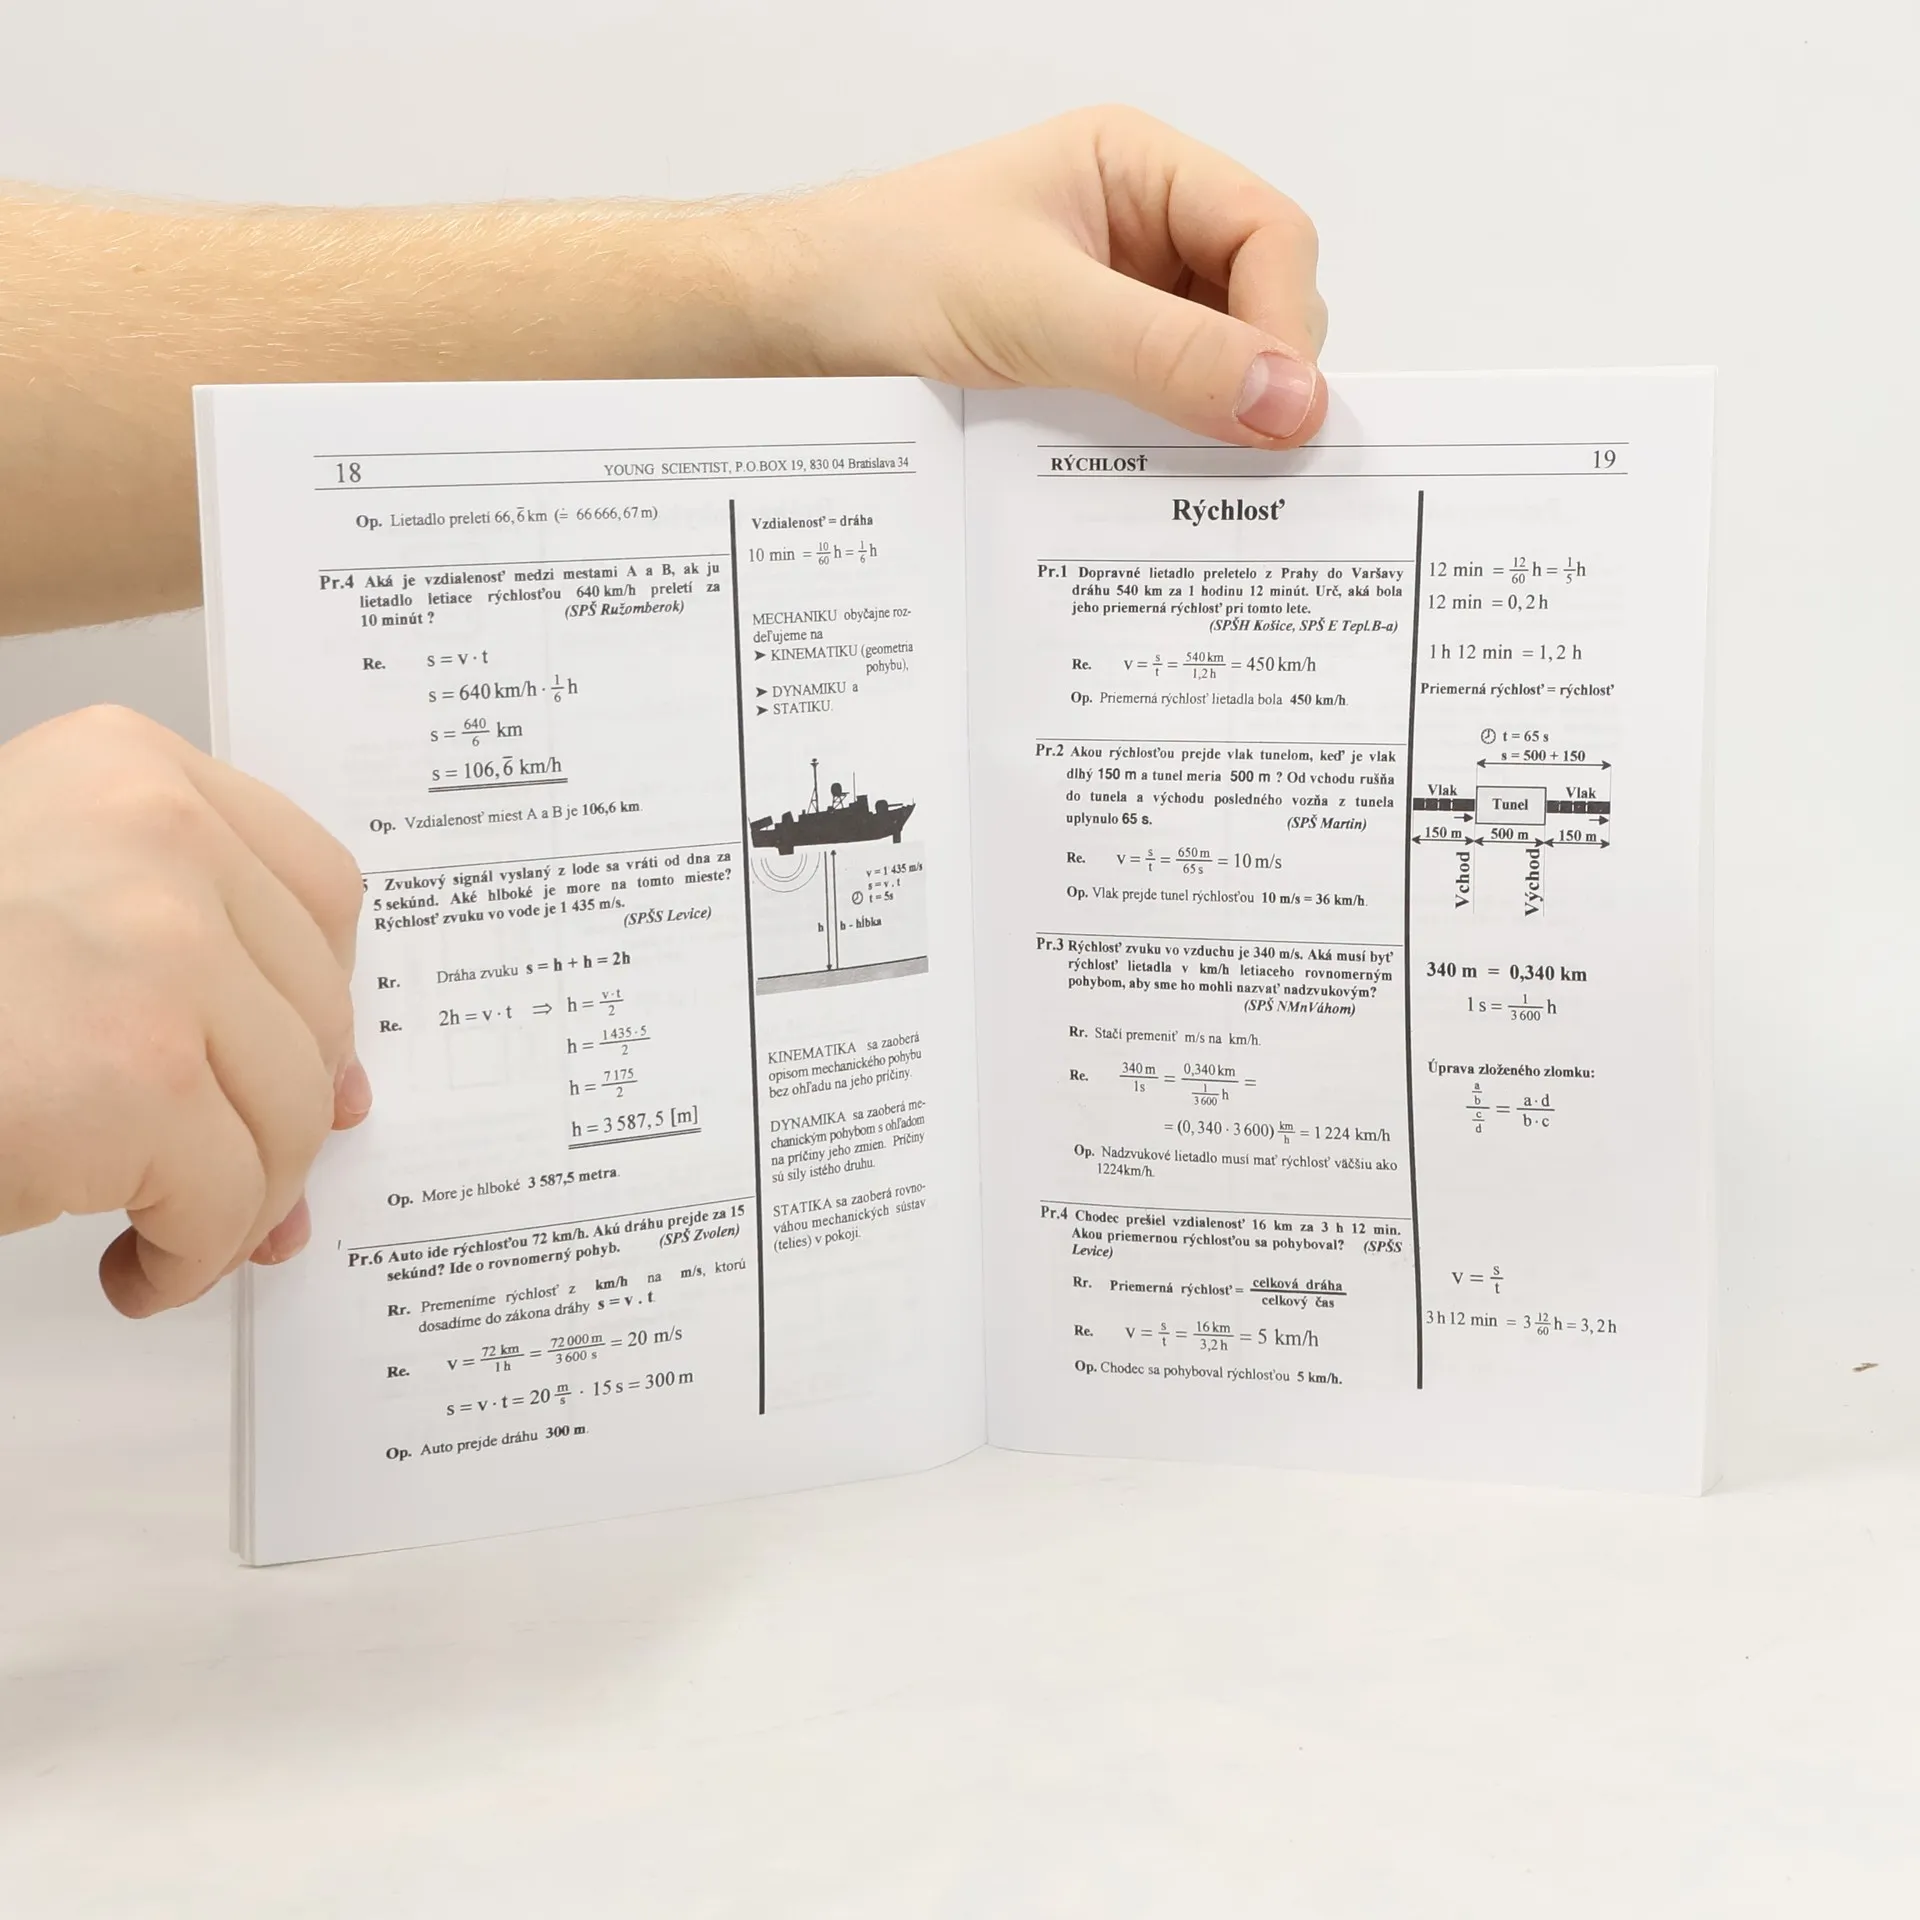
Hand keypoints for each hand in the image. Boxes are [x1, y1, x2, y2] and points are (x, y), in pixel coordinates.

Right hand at [0, 707, 368, 1314]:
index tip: (304, 1070)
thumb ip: (190, 972)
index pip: (317, 888)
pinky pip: (227, 1195)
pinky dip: (189, 1256)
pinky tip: (130, 1269)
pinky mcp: (132, 1076)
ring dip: (238, 1201)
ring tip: (163, 1234)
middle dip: (281, 1123)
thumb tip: (340, 1102)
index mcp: (127, 770)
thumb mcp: (51, 920)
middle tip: (228, 1186)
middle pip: (316, 1010)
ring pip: (289, 1110)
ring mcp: (152, 949)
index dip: (319, 1001)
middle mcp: (155, 833)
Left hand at [752, 106, 1328, 446]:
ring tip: (1182, 476)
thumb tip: (1290, 399)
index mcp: (1137, 172)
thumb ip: (1168, 355)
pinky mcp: (1080, 375)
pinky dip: (1159, 452)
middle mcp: (1136, 234)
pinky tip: (1139, 485)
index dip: (1285, 325)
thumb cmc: (882, 275)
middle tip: (1244, 460)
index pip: (1269, 235)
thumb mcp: (1038, 310)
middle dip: (1255, 379)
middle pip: (1257, 305)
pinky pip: (1154, 415)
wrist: (783, 330)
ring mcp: (1110, 309)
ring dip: (1206, 423)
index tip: (1280, 415)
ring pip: (1212, 371)